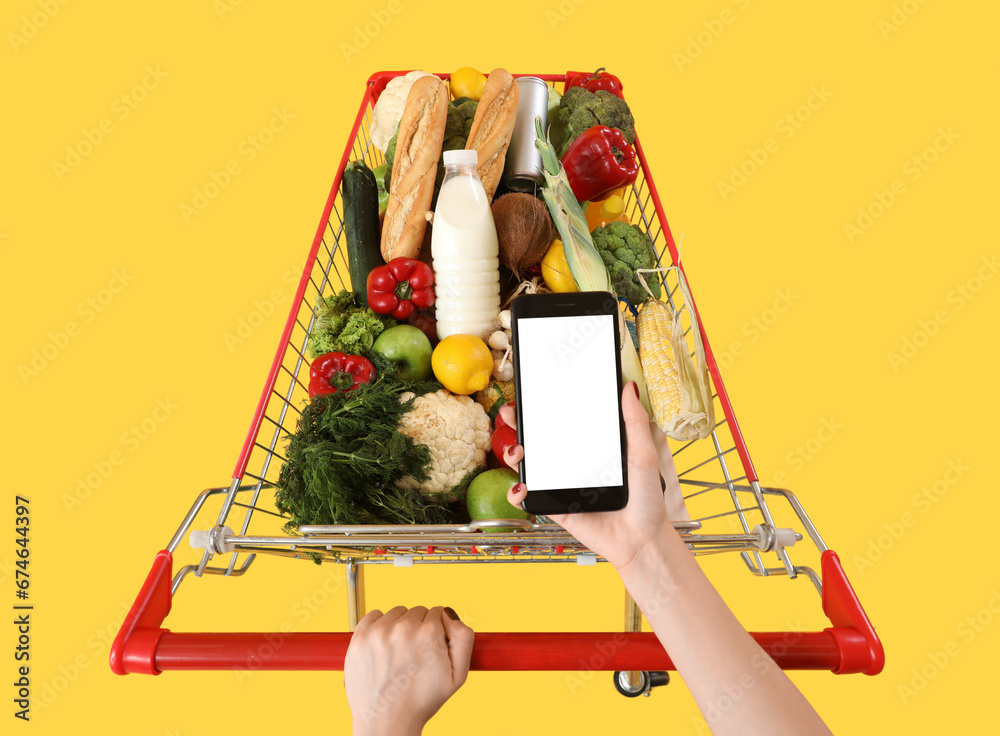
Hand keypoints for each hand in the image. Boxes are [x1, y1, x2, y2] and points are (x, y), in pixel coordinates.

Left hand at [345, 606, 473, 735]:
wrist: (386, 722)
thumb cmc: (421, 701)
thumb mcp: (458, 674)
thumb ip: (464, 637)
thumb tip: (450, 614)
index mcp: (428, 633)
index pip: (437, 612)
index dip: (437, 630)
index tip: (430, 647)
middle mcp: (403, 628)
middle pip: (417, 612)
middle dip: (418, 628)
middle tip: (414, 654)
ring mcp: (379, 632)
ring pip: (396, 613)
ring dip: (399, 626)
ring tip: (398, 654)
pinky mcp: (360, 637)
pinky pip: (373, 615)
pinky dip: (379, 625)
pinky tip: (383, 646)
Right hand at [503, 382, 678, 571]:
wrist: (642, 540)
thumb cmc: (647, 499)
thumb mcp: (642, 454)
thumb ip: (634, 421)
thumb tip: (628, 387)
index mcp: (592, 447)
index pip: (563, 422)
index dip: (545, 408)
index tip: (532, 394)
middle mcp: (573, 464)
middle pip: (539, 440)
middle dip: (519, 425)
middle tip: (511, 414)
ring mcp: (561, 485)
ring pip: (528, 465)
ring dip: (514, 455)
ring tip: (518, 452)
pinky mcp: (556, 506)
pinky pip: (529, 497)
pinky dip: (517, 491)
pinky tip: (521, 485)